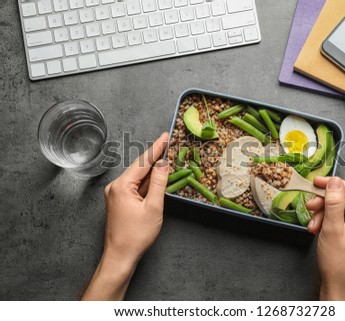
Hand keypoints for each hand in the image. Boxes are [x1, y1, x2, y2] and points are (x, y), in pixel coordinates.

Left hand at [82, 132, 168, 299]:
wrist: (120, 255)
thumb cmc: (136, 235)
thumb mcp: (153, 207)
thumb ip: (159, 183)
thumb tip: (163, 164)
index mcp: (121, 186)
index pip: (143, 162)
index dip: (156, 148)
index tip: (165, 136)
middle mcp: (115, 186)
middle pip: (139, 168)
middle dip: (154, 156)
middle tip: (167, 143)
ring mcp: (115, 194)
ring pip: (137, 177)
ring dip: (151, 170)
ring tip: (165, 157)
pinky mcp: (118, 201)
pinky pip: (134, 186)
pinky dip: (146, 181)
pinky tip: (156, 177)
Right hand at [306, 177, 344, 300]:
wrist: (338, 286)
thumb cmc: (338, 264)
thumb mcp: (333, 229)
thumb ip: (334, 203)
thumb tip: (335, 181)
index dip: (333, 185)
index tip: (316, 182)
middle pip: (344, 200)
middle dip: (325, 204)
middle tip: (310, 206)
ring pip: (338, 209)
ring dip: (322, 214)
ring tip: (313, 226)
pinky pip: (338, 219)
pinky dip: (325, 222)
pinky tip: (317, 229)